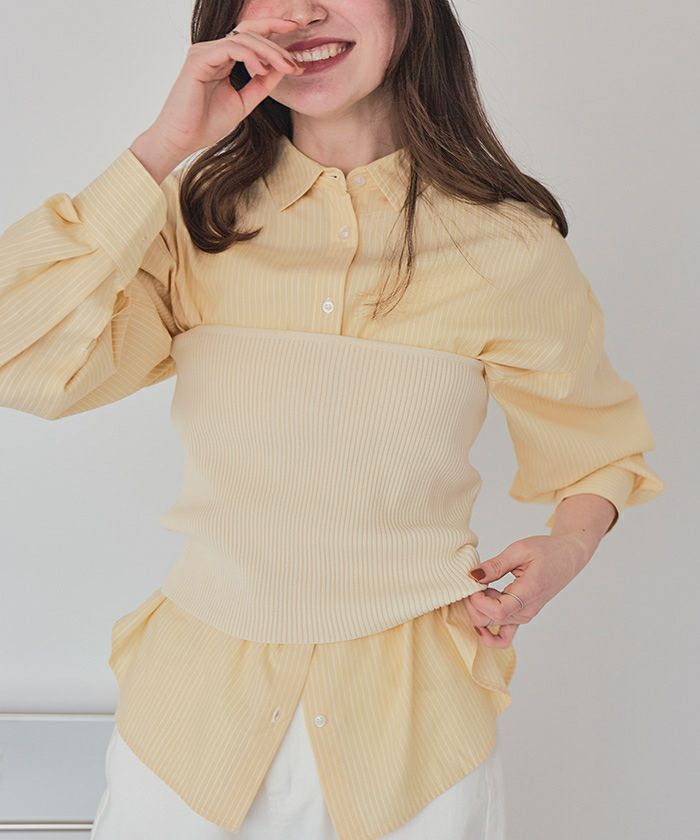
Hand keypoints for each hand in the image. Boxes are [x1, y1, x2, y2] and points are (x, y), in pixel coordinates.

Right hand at [147, 18, 304, 158]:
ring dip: (269, 52)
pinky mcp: (199, 59)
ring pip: (243, 39)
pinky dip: (250, 56)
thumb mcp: (243, 103)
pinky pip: (231, 48)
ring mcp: (204, 52)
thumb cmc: (206, 125)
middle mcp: (212, 50)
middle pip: (250, 33)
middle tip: (295, 63)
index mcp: (222, 59)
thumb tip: (282, 69)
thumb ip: (260, 85)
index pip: (250, 37)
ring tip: (285, 67)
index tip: (296, 33)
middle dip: (277, 44)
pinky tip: (262, 69)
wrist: (182, 140)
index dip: (273, 30)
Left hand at [460, 533, 591, 647]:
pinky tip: (479, 616)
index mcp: (528, 593)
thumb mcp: (520, 550)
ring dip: (478, 609)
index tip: (472, 582)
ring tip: (479, 587)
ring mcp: (524, 616)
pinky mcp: (521, 616)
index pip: (497, 611)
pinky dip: (488, 631)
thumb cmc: (547, 551)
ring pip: (491, 624)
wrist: (567, 558)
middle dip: (472, 603)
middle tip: (470, 581)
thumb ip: (495, 565)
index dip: (478, 601)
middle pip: (489, 620)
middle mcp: (526, 611)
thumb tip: (473, 575)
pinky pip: (503, 635)